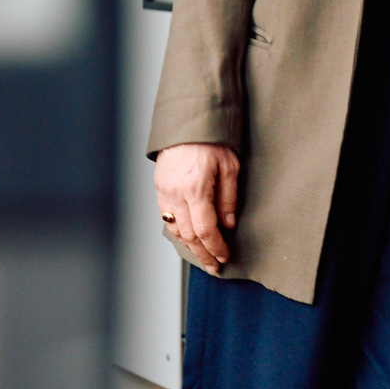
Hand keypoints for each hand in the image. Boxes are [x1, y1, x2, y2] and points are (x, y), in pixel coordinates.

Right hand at [153, 144, 239, 273]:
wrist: (188, 123)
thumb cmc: (212, 141)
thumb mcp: (230, 166)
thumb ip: (228, 197)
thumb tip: (228, 224)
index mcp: (196, 188)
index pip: (205, 230)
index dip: (215, 247)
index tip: (224, 256)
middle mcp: (176, 194)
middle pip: (189, 235)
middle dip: (202, 253)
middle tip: (214, 266)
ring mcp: (165, 192)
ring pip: (175, 229)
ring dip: (189, 246)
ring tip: (203, 257)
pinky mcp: (159, 188)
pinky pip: (166, 217)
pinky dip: (178, 231)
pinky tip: (188, 238)